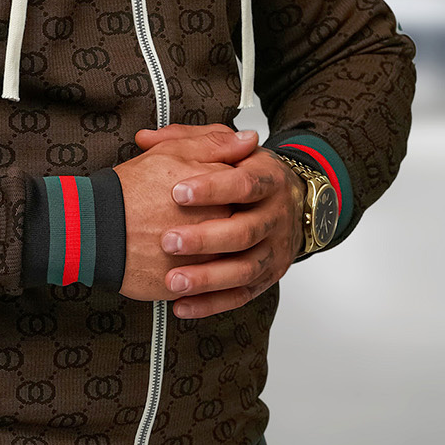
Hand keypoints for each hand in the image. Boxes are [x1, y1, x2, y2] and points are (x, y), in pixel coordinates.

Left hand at [134, 124, 305, 318]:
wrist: (298, 203)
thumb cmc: (251, 175)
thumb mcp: (229, 151)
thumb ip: (190, 141)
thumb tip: (146, 138)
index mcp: (268, 180)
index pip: (244, 184)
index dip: (212, 188)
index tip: (177, 192)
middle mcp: (276, 217)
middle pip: (245, 231)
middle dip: (206, 238)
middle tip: (168, 241)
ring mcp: (274, 250)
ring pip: (245, 269)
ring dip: (208, 278)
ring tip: (173, 281)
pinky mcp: (267, 277)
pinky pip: (241, 295)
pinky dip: (212, 304)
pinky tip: (182, 305)